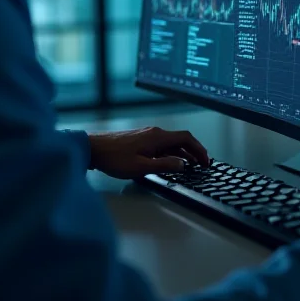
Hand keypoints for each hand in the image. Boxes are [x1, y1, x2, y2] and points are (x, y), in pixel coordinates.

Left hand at [88, 126, 208, 179]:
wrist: (93, 149)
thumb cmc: (114, 158)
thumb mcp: (141, 167)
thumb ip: (164, 166)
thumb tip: (182, 164)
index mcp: (157, 137)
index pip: (186, 138)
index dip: (199, 149)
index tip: (206, 161)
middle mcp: (154, 133)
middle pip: (181, 140)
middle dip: (194, 152)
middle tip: (203, 165)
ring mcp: (147, 135)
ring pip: (171, 142)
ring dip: (183, 153)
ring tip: (191, 166)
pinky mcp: (140, 140)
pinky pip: (162, 144)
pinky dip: (171, 153)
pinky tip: (170, 162)